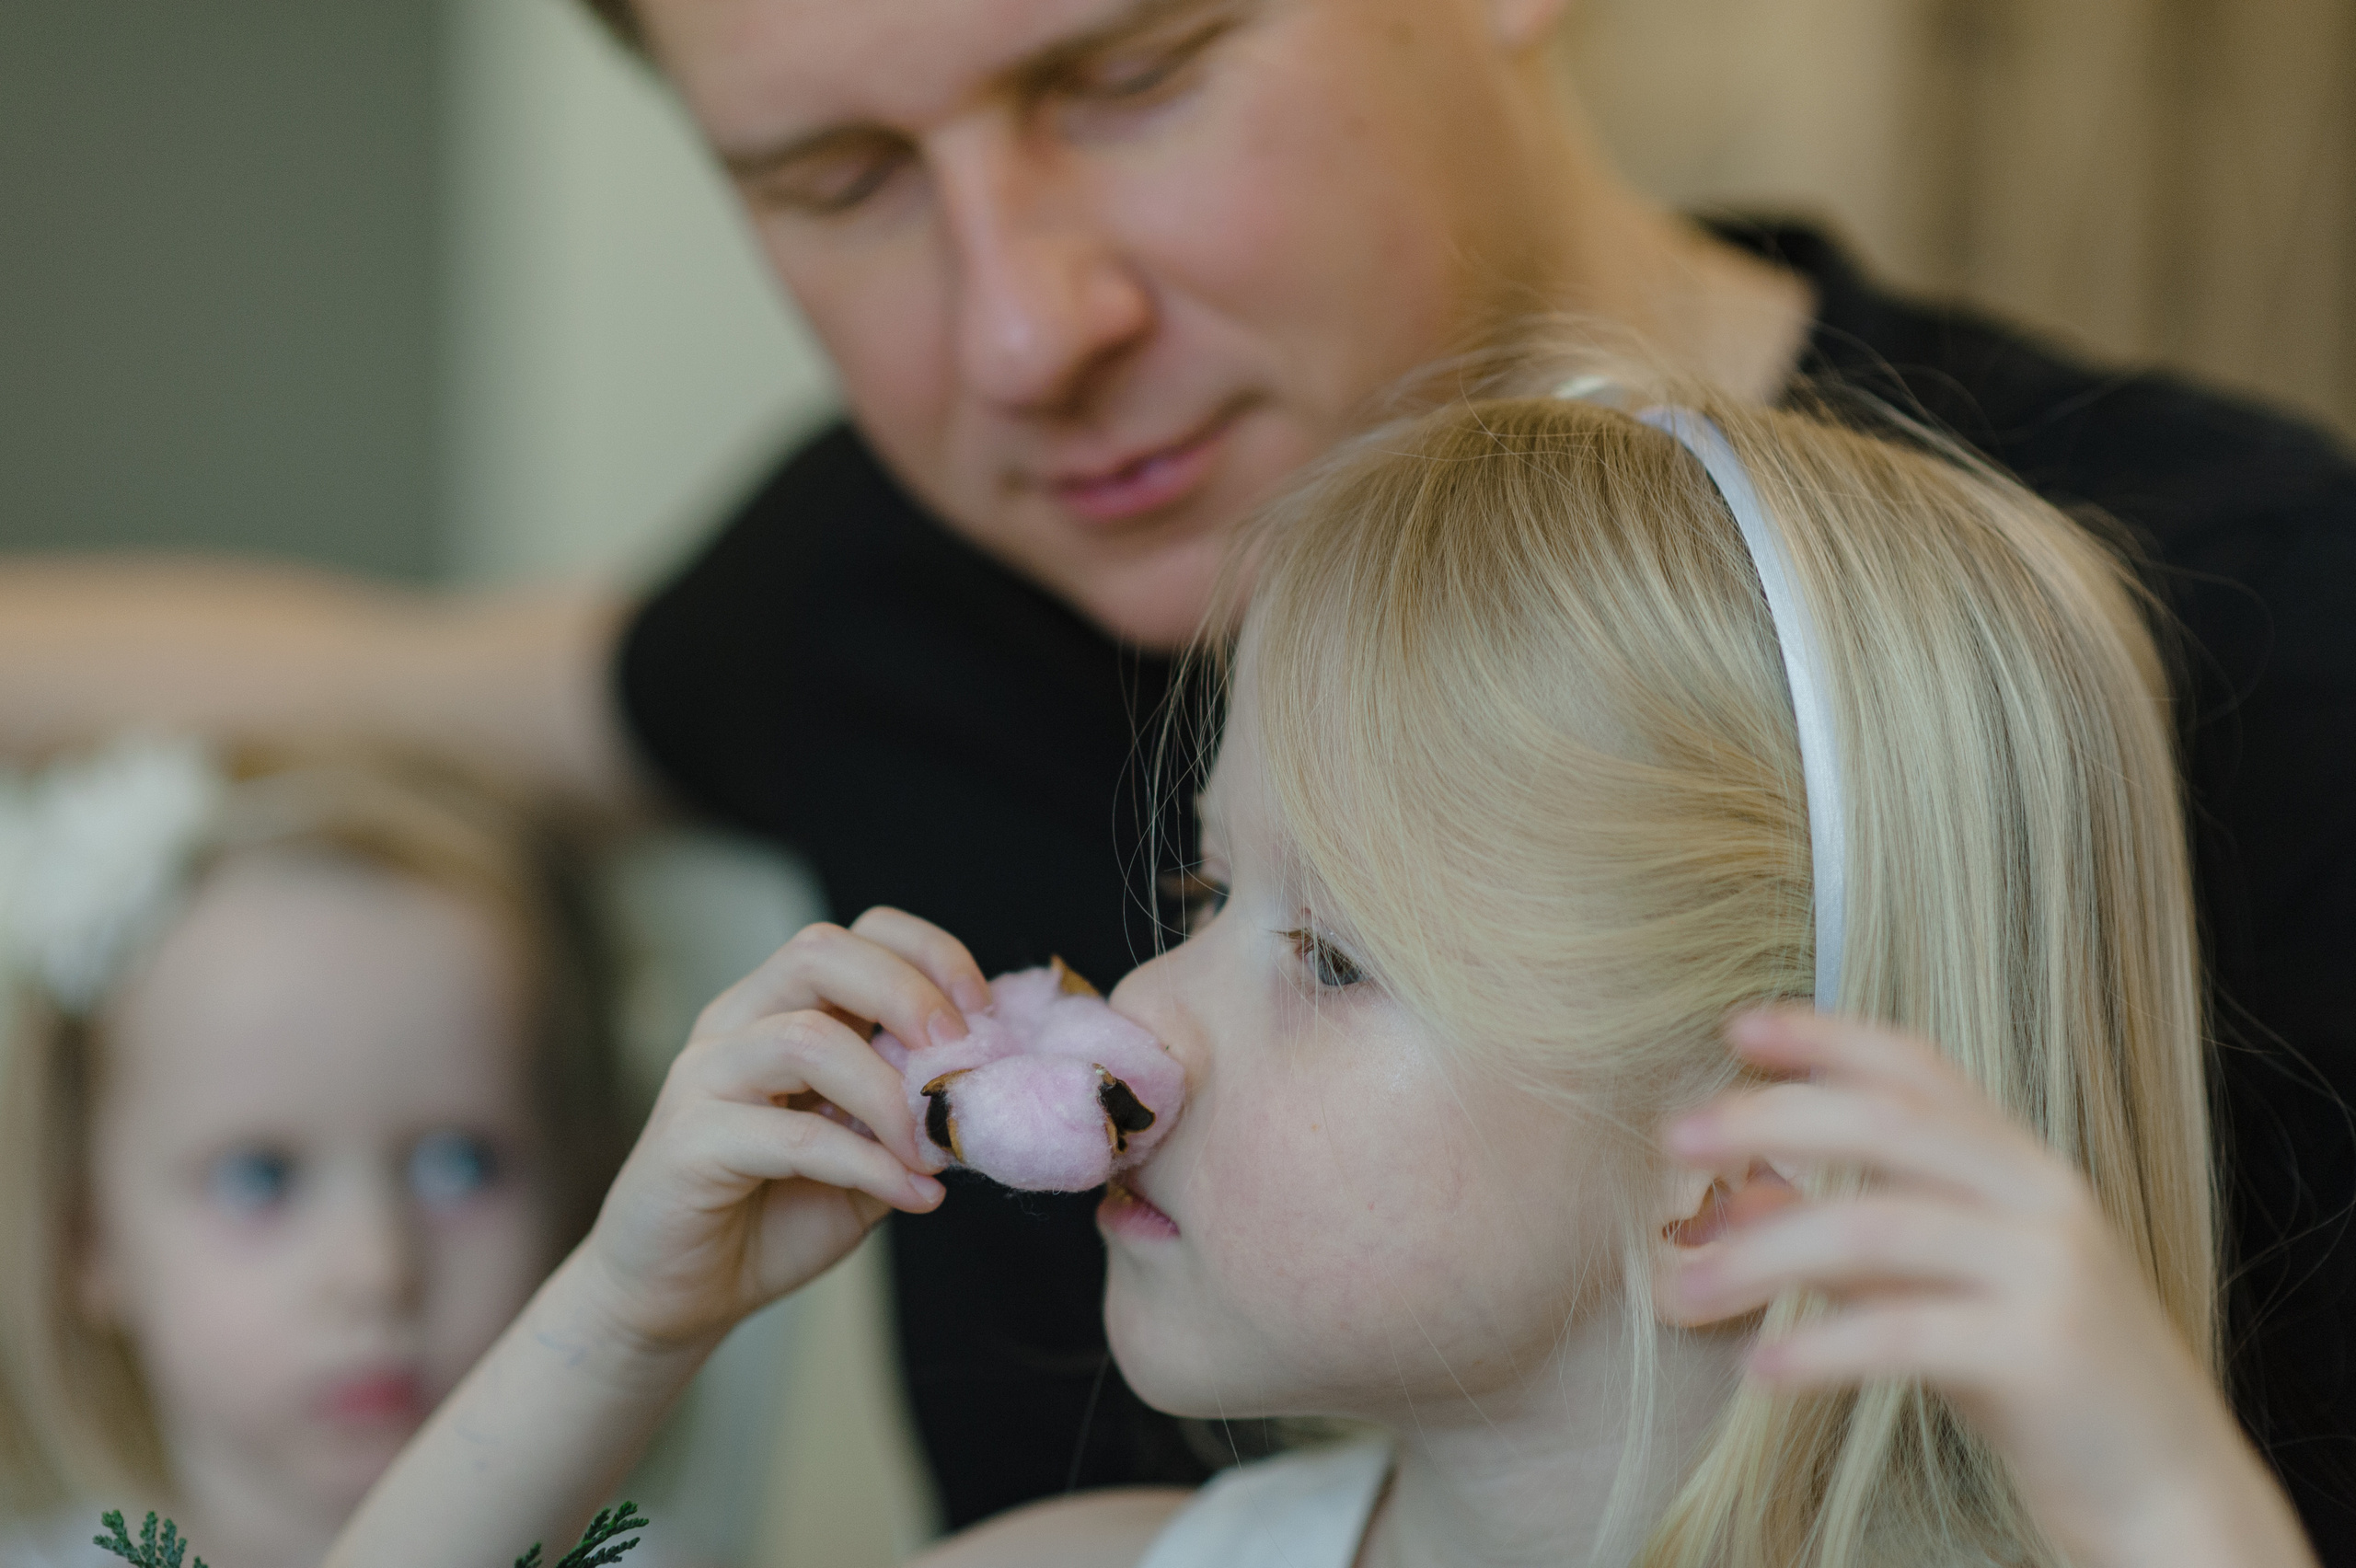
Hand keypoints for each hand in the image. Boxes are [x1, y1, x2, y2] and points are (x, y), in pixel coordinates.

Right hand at [573, 907, 991, 1351]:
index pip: (856, 935)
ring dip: (890, 1094)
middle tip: (959, 1052)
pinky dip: (868, 1164)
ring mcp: (705, 1076)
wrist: (678, 1295)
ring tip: (932, 1149)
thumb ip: (914, 1111)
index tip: (984, 1011)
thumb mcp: (869, 1153)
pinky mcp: (689, 1141)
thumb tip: (989, 1085)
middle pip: (819, 953)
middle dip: (905, 993)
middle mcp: (737, 1023)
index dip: (928, 955)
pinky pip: (792, 1135)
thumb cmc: (774, 1214)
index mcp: (781, 1008)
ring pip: (805, 1037)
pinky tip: (912, 1195)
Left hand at [1656, 1008, 2314, 1567]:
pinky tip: (1759, 1368)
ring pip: (1877, 1228)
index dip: (1825, 1038)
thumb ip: (1855, 1237)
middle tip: (1674, 1137)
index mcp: (2021, 1165)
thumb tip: (1738, 1194)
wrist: (2173, 1497)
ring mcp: (2048, 1269)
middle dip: (1769, 1119)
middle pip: (1886, 1124)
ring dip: (1762, 1255)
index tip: (1735, 1028)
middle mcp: (2041, 1197)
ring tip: (1681, 1291)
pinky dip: (1820, 1346)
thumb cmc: (2043, 1384)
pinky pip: (1906, 1334)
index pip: (1917, 1068)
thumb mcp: (1943, 1290)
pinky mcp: (2044, 1353)